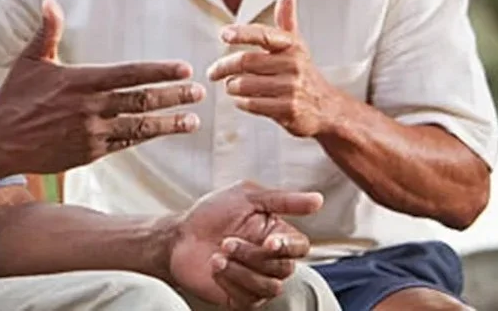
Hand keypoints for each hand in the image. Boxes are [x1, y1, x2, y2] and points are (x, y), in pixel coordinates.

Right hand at [0, 0, 203, 173]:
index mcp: (79, 81)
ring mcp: (91, 133)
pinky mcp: (89, 153)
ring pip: (139, 127)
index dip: (158, 72)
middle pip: (140, 101)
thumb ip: (47, 31)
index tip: (183, 69)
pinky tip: (162, 132)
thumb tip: (50, 1)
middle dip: (173, 96)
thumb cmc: (14, 96)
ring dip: (168, 123)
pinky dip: (145, 137)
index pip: (128, 74)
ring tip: (192, 120)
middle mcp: (89, 108)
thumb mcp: (30, 60)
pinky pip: (124, 144)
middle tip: (198, 93)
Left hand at [169, 181, 321, 308]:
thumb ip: (282, 200)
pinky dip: (231, 282)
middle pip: (283, 268)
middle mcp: (271, 260)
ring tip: (217, 256)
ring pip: (270, 287)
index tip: (269, 242)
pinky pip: (250, 299)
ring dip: (241, 270)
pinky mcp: (242, 298)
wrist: (179, 237)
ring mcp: (257, 280)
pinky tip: (215, 269)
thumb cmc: (211, 213)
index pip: (300, 247)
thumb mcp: (245, 196)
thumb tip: (318, 199)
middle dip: (253, 255)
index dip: (287, 247)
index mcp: (277, 235)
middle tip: (226, 242)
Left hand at [208, 0, 342, 137]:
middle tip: (213, 72)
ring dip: (231, 86)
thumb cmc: (304, 72)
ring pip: (246, 84)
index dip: (242, 33)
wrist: (327, 108)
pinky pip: (253, 104)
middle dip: (223, 67)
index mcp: (291, 45)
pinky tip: (240, 100)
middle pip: (246, 62)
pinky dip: (241, 102)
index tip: (224, 34)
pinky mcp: (289, 110)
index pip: (263, 34)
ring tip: (230, 85)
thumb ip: (286, 20)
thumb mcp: (296, 45)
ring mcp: (292, 88)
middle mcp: (293, 65)